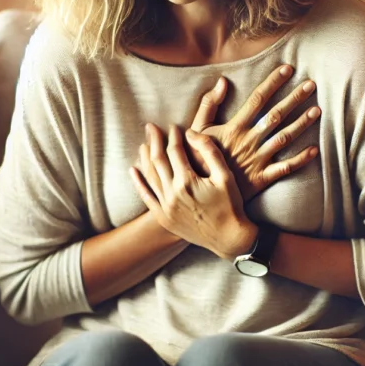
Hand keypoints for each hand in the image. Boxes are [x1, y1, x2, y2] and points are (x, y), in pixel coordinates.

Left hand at [131, 124, 257, 259]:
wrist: (228, 239)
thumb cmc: (231, 206)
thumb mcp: (225, 175)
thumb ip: (208, 150)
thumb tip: (190, 132)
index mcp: (187, 181)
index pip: (175, 151)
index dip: (173, 136)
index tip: (174, 127)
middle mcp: (172, 194)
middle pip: (157, 160)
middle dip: (154, 141)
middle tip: (151, 127)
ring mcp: (165, 207)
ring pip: (149, 176)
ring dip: (145, 158)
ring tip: (144, 144)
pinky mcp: (163, 217)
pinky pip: (146, 197)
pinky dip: (139, 182)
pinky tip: (133, 170)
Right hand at [190, 65, 320, 200]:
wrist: (199, 192)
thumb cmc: (197, 158)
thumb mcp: (197, 128)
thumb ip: (208, 104)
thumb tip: (222, 82)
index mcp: (235, 127)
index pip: (257, 99)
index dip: (273, 82)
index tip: (288, 69)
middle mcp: (249, 140)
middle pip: (275, 115)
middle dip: (294, 99)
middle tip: (311, 85)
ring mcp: (257, 159)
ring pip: (284, 138)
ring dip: (301, 124)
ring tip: (317, 110)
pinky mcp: (262, 178)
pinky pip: (285, 168)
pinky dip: (300, 159)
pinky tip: (314, 149)